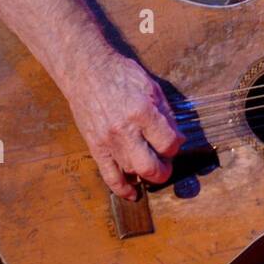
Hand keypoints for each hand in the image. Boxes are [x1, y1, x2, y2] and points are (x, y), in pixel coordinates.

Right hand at [67, 51, 184, 200]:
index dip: (176, 146)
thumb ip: (166, 115)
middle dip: (164, 170)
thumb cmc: (121, 74)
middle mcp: (125, 130)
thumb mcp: (151, 87)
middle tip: (166, 163)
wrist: (86, 71)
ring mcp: (108, 141)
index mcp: (142, 112)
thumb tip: (178, 139)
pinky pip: (109, 176)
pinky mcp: (95, 147)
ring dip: (145, 174)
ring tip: (150, 166)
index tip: (174, 142)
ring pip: (132, 172)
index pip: (168, 144)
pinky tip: (133, 192)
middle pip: (151, 167)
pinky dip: (122, 188)